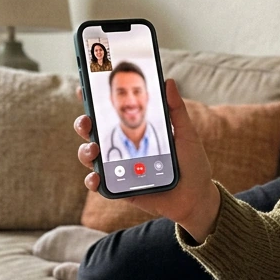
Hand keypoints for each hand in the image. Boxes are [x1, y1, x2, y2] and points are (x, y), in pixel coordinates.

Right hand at [74, 78, 221, 240]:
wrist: (196, 198)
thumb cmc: (192, 165)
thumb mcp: (186, 134)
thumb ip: (176, 110)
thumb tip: (168, 82)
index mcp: (135, 133)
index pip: (109, 115)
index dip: (92, 101)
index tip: (84, 88)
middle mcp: (123, 149)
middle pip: (92, 133)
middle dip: (83, 124)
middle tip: (87, 120)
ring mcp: (119, 169)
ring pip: (90, 157)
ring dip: (85, 151)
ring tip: (94, 149)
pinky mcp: (120, 189)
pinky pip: (99, 184)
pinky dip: (93, 181)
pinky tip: (96, 177)